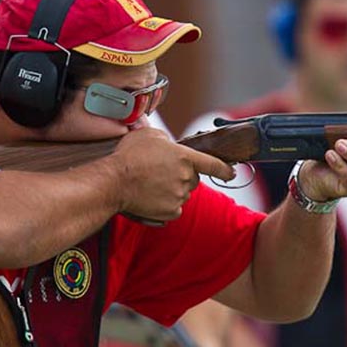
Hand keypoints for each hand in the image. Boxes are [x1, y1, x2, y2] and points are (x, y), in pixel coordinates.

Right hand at [108, 128, 234, 220]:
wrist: (114, 182)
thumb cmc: (130, 156)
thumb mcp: (149, 135)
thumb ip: (166, 139)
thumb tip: (168, 145)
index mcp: (185, 158)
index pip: (213, 165)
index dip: (224, 170)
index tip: (231, 173)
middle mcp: (187, 178)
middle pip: (193, 179)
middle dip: (183, 176)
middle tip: (161, 173)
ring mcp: (180, 197)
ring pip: (182, 194)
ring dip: (172, 190)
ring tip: (151, 184)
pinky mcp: (171, 212)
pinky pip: (174, 209)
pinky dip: (166, 205)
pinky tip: (151, 197)